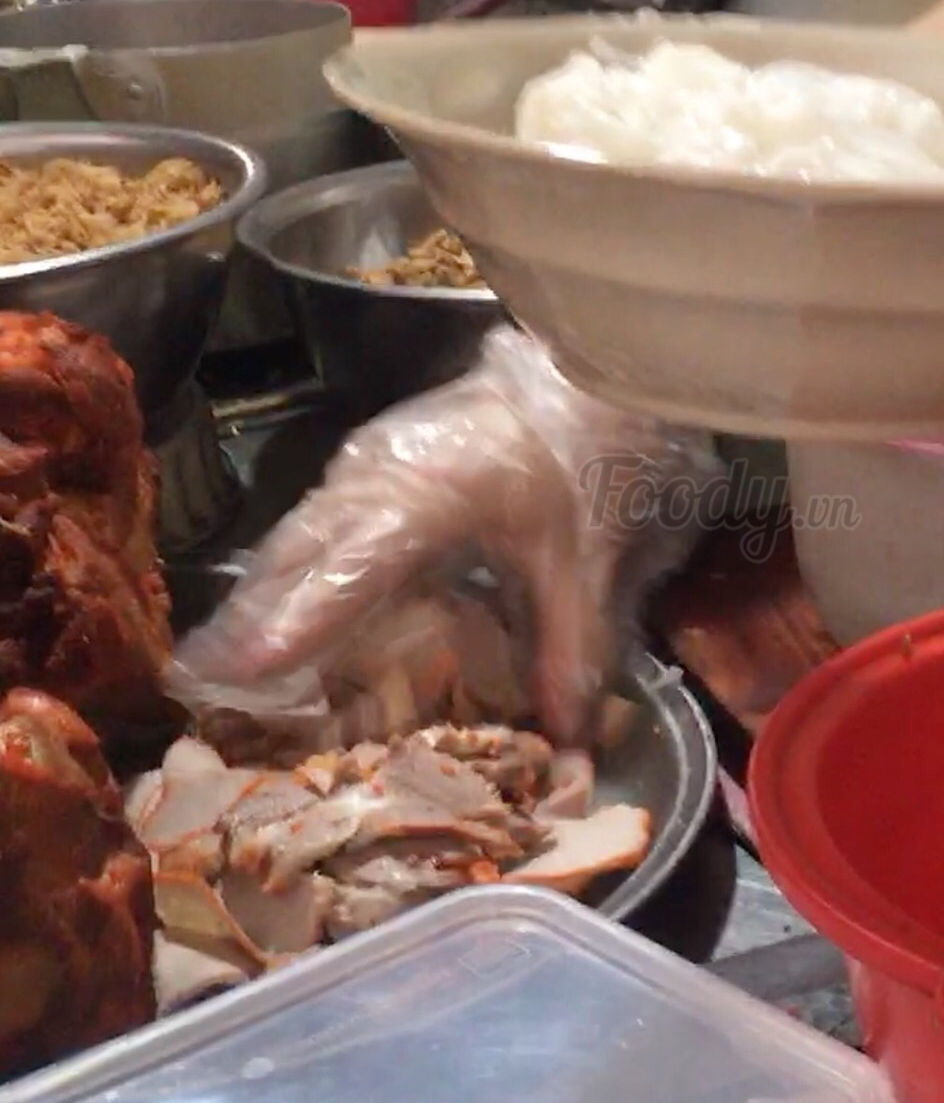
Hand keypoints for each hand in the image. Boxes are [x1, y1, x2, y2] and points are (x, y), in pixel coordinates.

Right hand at [174, 328, 716, 743]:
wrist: (579, 366)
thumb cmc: (582, 454)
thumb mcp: (584, 557)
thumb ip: (570, 645)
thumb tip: (571, 735)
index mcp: (424, 499)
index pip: (343, 572)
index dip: (292, 625)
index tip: (237, 670)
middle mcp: (375, 479)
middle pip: (294, 557)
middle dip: (248, 621)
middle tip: (201, 683)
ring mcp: (364, 463)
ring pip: (294, 537)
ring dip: (259, 596)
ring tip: (218, 658)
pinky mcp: (368, 459)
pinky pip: (312, 521)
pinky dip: (286, 568)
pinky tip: (276, 608)